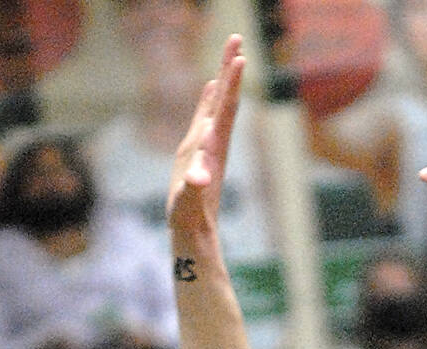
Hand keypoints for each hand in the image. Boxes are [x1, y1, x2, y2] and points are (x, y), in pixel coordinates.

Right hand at [167, 35, 243, 244]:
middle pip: (225, 99)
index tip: (239, 58)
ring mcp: (209, 145)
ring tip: (231, 54)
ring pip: (220, 105)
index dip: (230, 85)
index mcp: (211, 149)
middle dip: (229, 69)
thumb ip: (192, 187)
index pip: (223, 111)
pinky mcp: (202, 151)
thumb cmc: (188, 218)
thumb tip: (199, 175)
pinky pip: (208, 117)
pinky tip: (211, 86)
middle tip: (236, 38)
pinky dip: (211, 98)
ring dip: (225, 79)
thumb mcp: (187, 203)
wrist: (196, 232)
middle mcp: (214, 143)